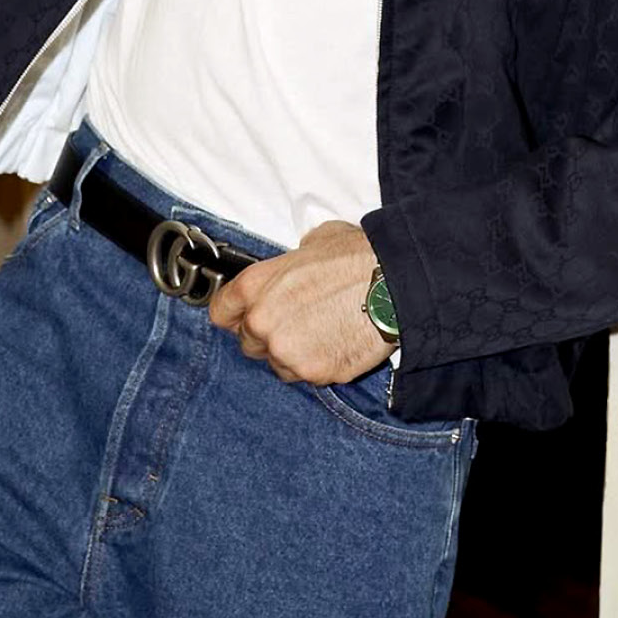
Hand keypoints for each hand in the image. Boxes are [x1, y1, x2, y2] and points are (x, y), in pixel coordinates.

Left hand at [207, 219, 391, 385]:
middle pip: (249, 343)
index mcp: (255, 285)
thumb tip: (293, 269)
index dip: (236, 315)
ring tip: (322, 333)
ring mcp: (287, 351)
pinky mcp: (314, 372)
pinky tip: (337, 343)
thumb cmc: (358, 257)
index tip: (246, 317)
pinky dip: (319, 364)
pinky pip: (306, 375)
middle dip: (268, 336)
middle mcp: (262, 321)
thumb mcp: (313, 242)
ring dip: (293, 354)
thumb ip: (289, 263)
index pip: (222, 313)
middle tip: (297, 324)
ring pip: (278, 364)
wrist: (395, 283)